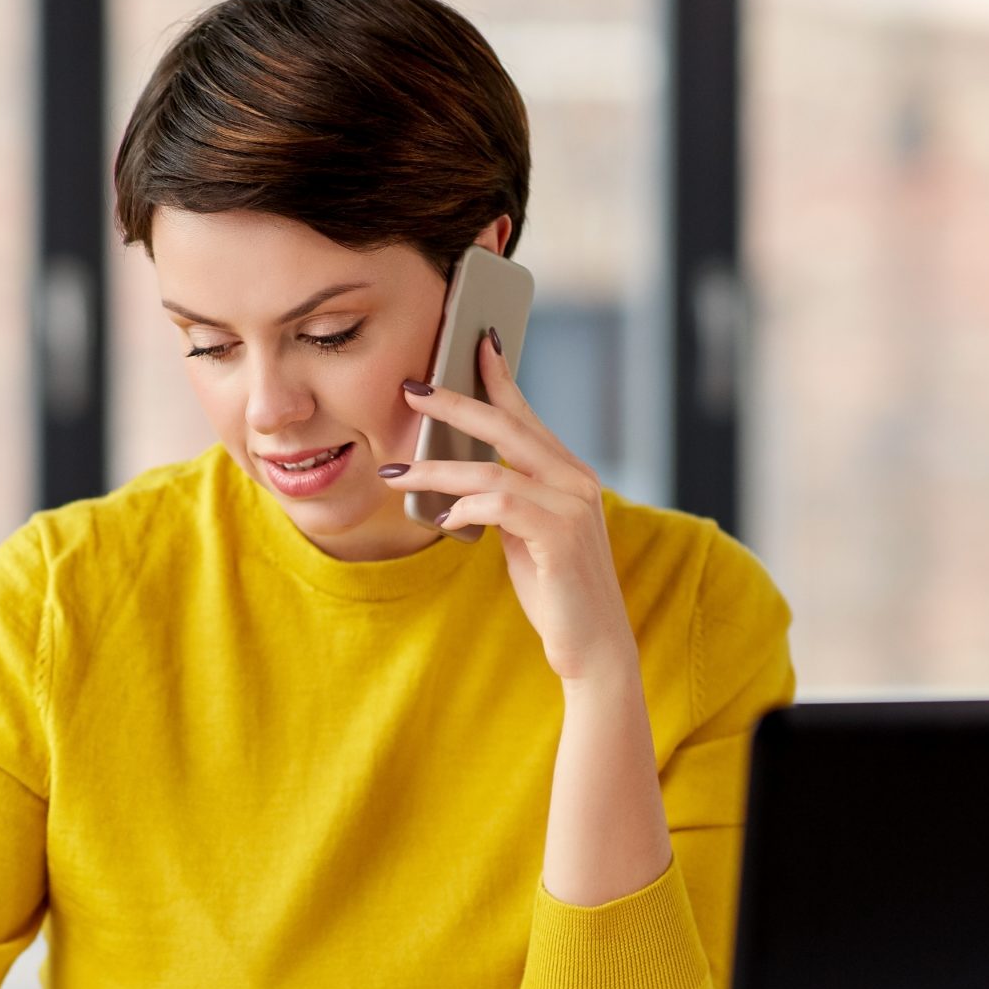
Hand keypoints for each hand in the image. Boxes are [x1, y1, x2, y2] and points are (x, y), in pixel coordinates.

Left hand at [386, 330, 637, 682]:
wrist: (593, 646)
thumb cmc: (557, 592)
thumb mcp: (526, 536)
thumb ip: (506, 502)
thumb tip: (460, 485)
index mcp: (569, 475)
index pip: (527, 416)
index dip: (500, 378)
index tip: (475, 343)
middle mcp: (575, 481)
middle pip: (507, 427)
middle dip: (455, 404)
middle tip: (411, 390)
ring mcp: (571, 507)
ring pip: (491, 468)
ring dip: (435, 470)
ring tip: (394, 473)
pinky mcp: (560, 537)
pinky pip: (500, 505)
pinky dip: (466, 507)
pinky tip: (445, 519)